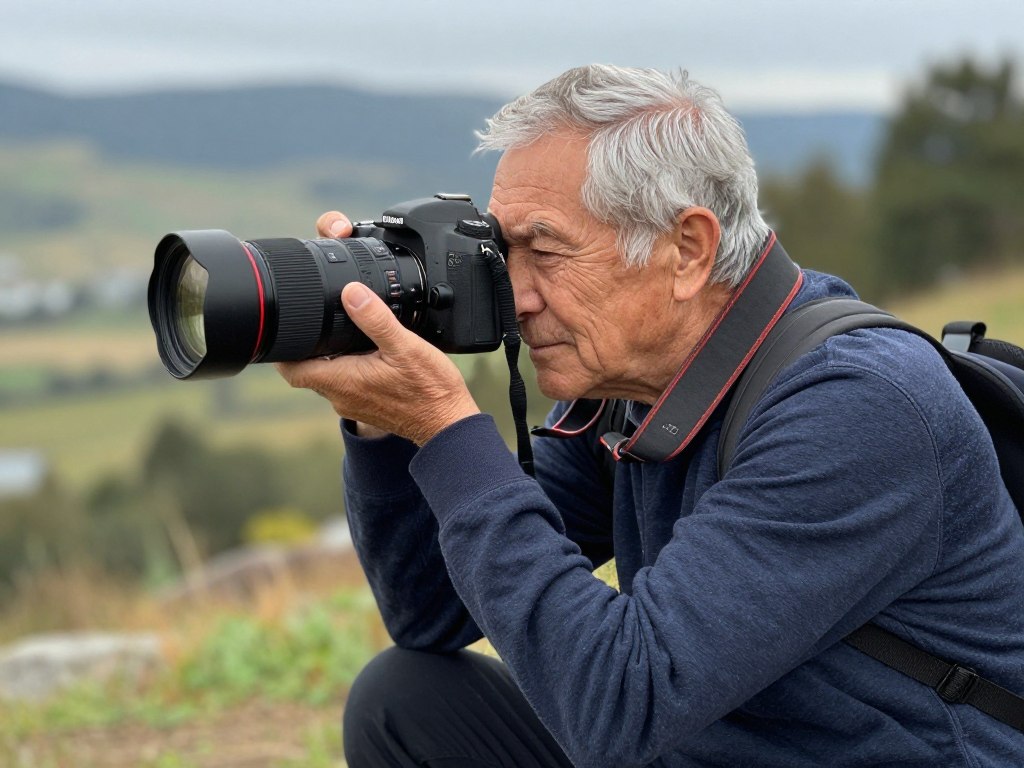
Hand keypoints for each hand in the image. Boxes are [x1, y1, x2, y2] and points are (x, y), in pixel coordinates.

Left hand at [274, 212, 480, 445]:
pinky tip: (367, 354)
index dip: (281, 351)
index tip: (284, 330)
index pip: (292, 370)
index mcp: (342, 381)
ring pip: (328, 377)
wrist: (449, 425)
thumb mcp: (405, 346)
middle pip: (308, 371)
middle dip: (307, 348)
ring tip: (344, 333)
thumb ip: (376, 319)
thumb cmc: (430, 391)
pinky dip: (348, 368)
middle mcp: (342, 397)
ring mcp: (354, 405)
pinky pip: (347, 385)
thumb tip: (351, 292)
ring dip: (329, 357)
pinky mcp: (368, 407)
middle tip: (316, 322)